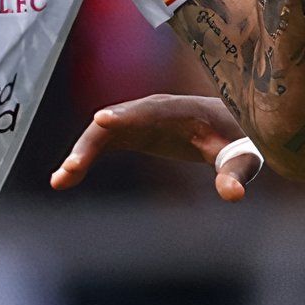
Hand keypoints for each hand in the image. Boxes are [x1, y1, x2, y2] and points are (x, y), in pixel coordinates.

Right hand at [51, 94, 261, 200]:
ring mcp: (139, 119)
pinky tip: (63, 182)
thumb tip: (233, 194)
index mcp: (183, 110)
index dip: (127, 116)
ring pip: (102, 134)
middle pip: (117, 122)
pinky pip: (101, 144)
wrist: (232, 126)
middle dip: (93, 141)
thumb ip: (237, 172)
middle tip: (73, 167)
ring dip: (80, 154)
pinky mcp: (132, 132)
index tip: (102, 121)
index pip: (152, 110)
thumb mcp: (244, 156)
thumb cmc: (241, 138)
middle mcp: (154, 109)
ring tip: (60, 181)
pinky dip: (83, 159)